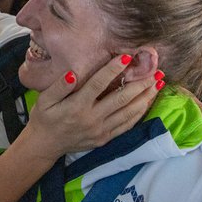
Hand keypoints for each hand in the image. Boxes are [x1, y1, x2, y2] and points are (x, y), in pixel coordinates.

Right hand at [26, 55, 158, 162]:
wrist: (45, 145)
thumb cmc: (44, 117)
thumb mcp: (44, 100)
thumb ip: (59, 86)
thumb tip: (73, 74)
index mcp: (77, 106)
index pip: (98, 84)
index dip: (113, 69)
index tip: (127, 57)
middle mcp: (92, 118)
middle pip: (121, 99)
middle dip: (140, 83)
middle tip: (155, 71)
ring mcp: (101, 130)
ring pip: (128, 113)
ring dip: (144, 98)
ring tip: (157, 84)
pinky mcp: (105, 138)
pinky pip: (126, 125)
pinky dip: (139, 113)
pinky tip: (147, 103)